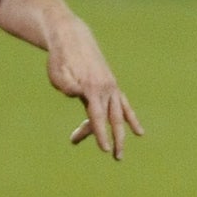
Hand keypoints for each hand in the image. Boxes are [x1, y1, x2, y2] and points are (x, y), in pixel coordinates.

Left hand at [46, 19, 143, 159]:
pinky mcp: (112, 86)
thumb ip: (67, 85)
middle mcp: (106, 89)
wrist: (73, 39)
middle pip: (112, 119)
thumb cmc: (60, 59)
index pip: (97, 117)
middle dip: (116, 139)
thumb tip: (77, 95)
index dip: (101, 134)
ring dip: (120, 134)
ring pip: (118, 115)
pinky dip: (131, 119)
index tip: (105, 149)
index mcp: (92, 88)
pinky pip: (123, 106)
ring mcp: (111, 87)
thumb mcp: (57, 73)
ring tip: (119, 153)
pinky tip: (139, 132)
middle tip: (116, 157)